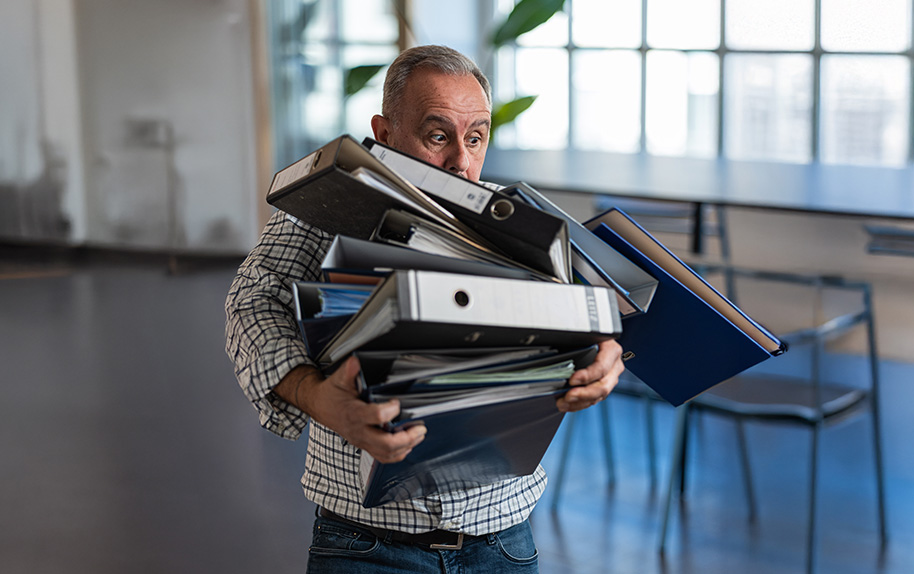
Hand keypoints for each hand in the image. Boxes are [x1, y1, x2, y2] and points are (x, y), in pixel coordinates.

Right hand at [275, 358, 426, 462]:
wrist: (320, 406)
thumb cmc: (331, 394)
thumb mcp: (338, 379)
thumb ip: (349, 371)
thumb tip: (355, 362)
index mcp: (354, 414)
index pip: (376, 417)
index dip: (391, 410)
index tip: (397, 402)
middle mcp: (359, 431)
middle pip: (385, 444)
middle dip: (406, 438)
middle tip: (419, 428)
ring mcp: (362, 441)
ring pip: (386, 454)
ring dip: (406, 447)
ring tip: (418, 435)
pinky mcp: (365, 445)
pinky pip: (382, 457)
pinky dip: (398, 454)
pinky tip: (408, 445)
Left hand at [555, 339, 623, 412]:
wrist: (594, 338)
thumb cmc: (587, 336)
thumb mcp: (583, 335)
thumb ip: (574, 343)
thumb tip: (555, 354)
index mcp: (612, 350)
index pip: (602, 367)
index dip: (587, 376)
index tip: (572, 380)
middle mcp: (615, 366)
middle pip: (603, 386)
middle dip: (584, 394)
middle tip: (568, 396)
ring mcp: (611, 378)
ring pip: (599, 396)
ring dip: (579, 402)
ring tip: (563, 403)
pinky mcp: (604, 386)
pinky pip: (594, 399)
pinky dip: (580, 403)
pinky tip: (568, 404)